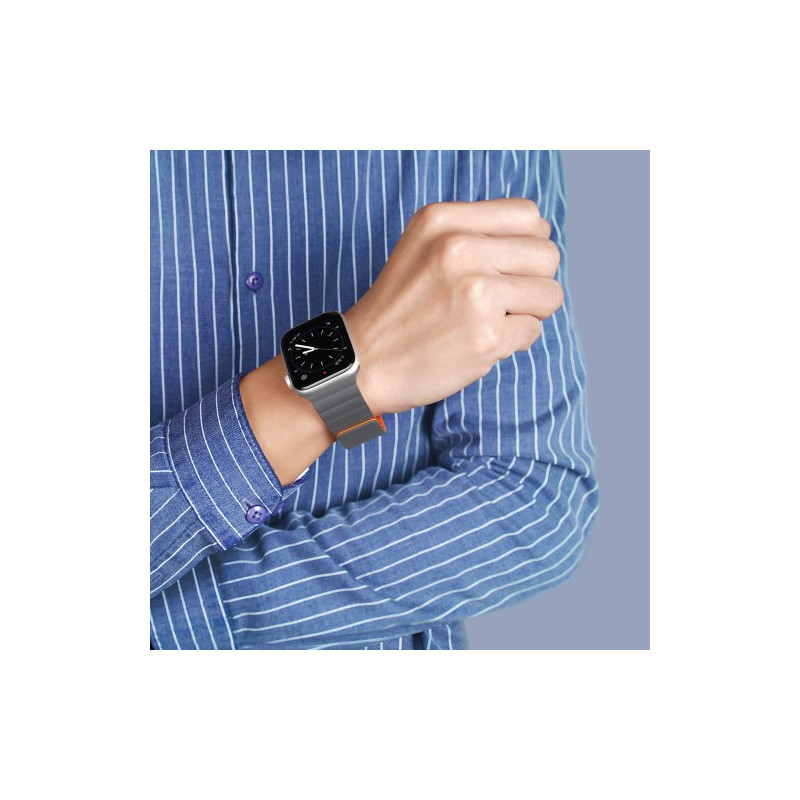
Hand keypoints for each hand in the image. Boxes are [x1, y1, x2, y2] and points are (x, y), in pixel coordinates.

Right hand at [344, 198, 562, 415]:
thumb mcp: (423, 246)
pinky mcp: (487, 336)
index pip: (528, 215)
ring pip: (549, 294)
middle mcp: (458, 249)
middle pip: (547, 254)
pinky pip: (533, 332)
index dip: (529, 242)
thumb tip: (542, 235)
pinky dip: (512, 342)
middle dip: (533, 280)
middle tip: (501, 299)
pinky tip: (477, 343)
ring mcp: (475, 293)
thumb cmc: (400, 308)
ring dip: (528, 312)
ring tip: (490, 320)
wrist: (363, 363)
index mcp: (442, 220)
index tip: (508, 265)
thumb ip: (475, 232)